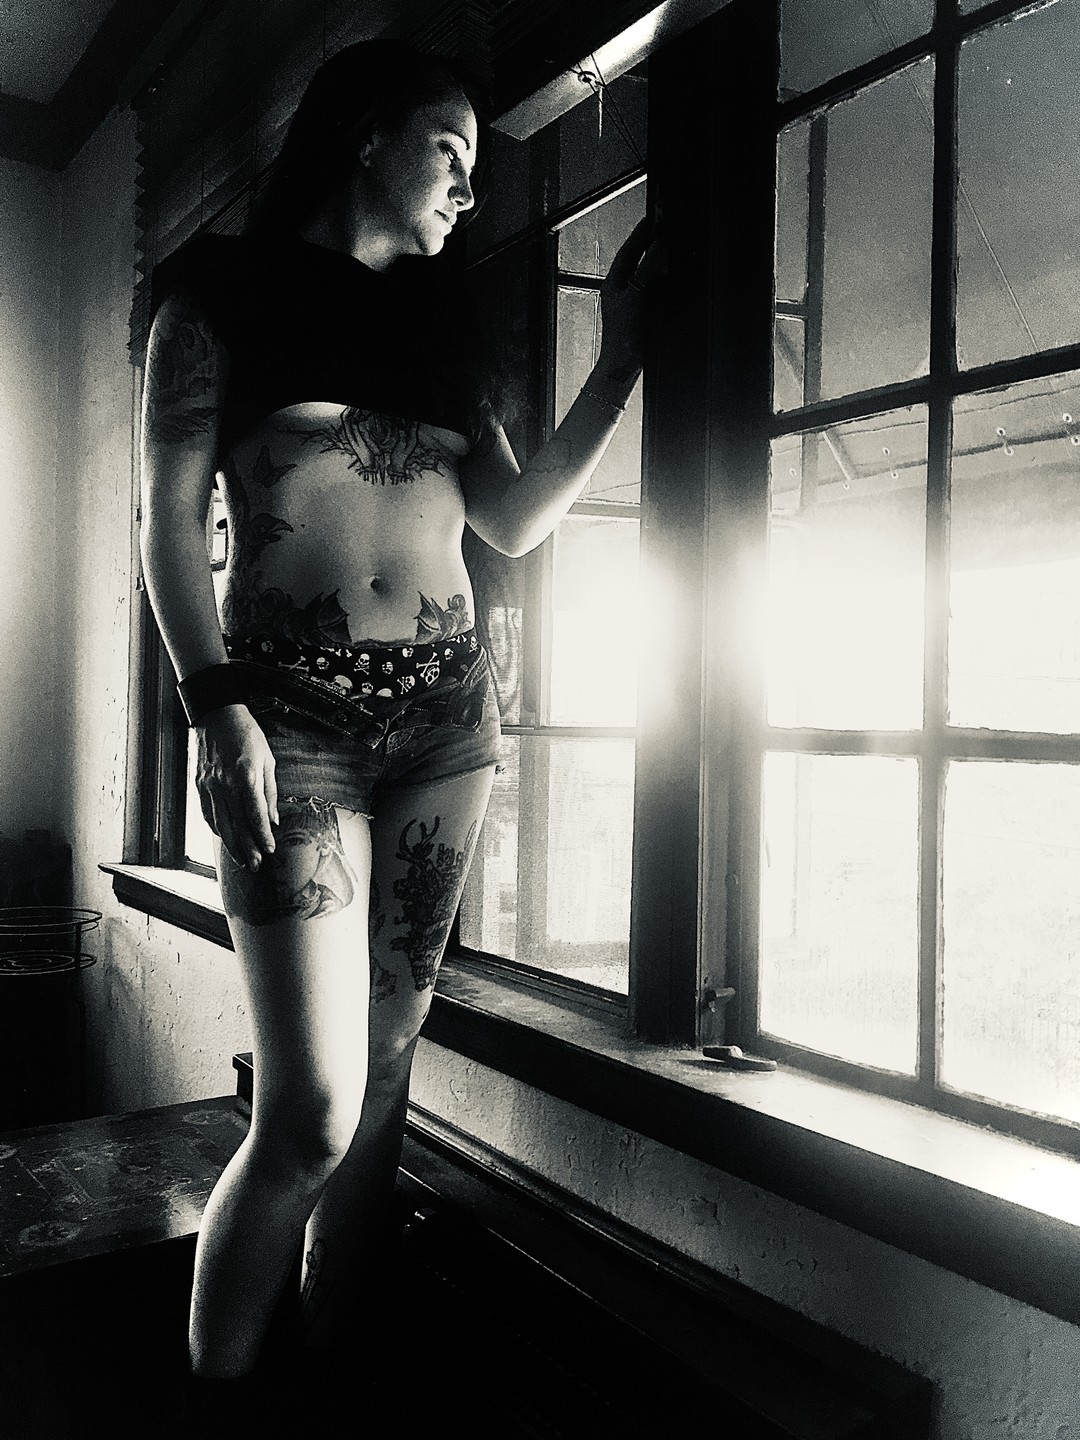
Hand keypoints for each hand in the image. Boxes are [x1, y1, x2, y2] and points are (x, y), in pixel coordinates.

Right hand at [195, 704, 278, 870]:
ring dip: (231, 845)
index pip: (255, 814)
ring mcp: (209, 786)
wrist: (217, 716)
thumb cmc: (247, 736)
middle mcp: (224, 784)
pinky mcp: (200, 786)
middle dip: (247, 849)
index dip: (263, 835)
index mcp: (245, 776)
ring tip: (243, 860)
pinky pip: (208, 814)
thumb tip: (272, 820)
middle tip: (256, 866)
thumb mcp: (268, 760)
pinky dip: (218, 829)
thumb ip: (270, 793)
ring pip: (220, 823)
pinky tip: (226, 839)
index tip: (270, 850)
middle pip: (236, 824)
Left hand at [597, 214, 665, 383]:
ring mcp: (634, 300)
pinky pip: (655, 288)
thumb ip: (646, 269)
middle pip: (638, 259)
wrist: (624, 365)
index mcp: (614, 282)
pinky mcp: (645, 312)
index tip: (653, 217)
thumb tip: (658, 245)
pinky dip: (663, 278)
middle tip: (664, 224)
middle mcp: (623, 289)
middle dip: (651, 242)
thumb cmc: (621, 334)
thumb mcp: (634, 295)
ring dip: (659, 259)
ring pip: (648, 273)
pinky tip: (672, 272)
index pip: (628, 250)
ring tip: (670, 242)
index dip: (641, 233)